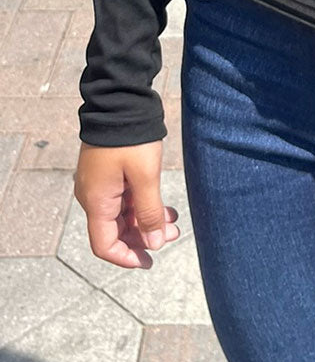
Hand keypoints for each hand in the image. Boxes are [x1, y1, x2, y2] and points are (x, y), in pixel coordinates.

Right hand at [74, 140, 179, 269]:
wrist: (119, 100)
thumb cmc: (131, 138)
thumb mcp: (145, 176)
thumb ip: (150, 212)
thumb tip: (155, 243)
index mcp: (96, 201)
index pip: (104, 245)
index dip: (126, 257)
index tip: (150, 260)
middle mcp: (93, 196)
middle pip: (115, 231)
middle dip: (143, 237)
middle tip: (172, 235)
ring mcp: (100, 184)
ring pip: (122, 215)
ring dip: (146, 221)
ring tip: (174, 221)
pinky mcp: (108, 172)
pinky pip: (123, 198)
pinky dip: (142, 205)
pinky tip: (164, 205)